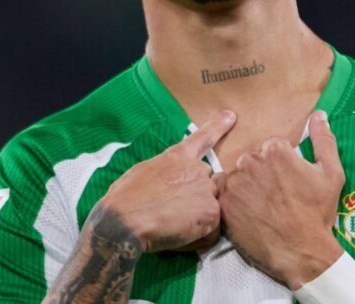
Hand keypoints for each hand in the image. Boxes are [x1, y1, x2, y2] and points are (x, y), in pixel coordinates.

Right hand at [94, 109, 235, 252]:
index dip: (218, 126)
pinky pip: (213, 230)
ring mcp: (206, 190)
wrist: (124, 220)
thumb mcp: (143, 173)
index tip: (231, 116)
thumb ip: (165, 173)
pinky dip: (199, 238)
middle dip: (199, 199)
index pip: (202, 138)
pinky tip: (179, 237)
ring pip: (212, 207)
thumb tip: (168, 184)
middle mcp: (196, 170)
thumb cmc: (124, 200)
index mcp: (177, 158)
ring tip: (174, 227)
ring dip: (199, 219)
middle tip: (176, 213)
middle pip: (210, 183)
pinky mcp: (211, 213)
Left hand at [215, 110, 345, 288]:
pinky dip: (235, 202)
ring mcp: (235, 184)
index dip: (282, 165)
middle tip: (277, 197)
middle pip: (253, 159)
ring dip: (248, 187)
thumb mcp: (331, 174)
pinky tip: (250, 214)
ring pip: (239, 176)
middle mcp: (250, 161)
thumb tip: (318, 114)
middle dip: (263, 174)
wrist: (302, 252)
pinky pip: (226, 195)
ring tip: (264, 207)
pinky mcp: (224, 205)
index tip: (289, 183)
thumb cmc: (318, 213)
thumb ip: (323, 140)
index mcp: (275, 150)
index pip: (272, 147)